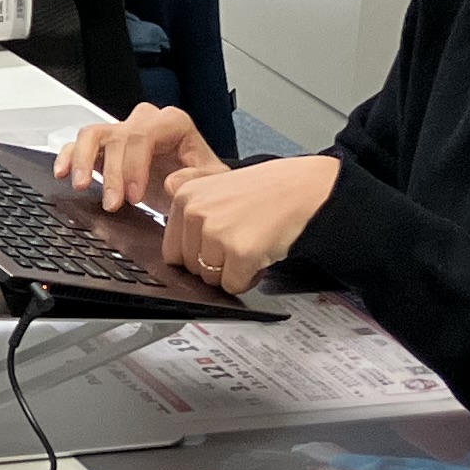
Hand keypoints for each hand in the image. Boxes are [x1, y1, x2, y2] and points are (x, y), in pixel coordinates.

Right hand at [54, 103, 226, 213]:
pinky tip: (63, 173)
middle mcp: (145, 122)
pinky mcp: (105, 147)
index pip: (145, 135)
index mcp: (172, 123)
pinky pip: (79, 144)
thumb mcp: (212, 183)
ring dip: (83, 160)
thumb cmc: (201, 181)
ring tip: (81, 185)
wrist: (190, 189)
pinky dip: (68, 156)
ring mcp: (122, 132)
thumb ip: (198, 180)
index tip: (134, 196)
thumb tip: (172, 180)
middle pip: (118, 138)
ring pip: (93, 134)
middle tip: (113, 204)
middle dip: (113, 174)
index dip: (135, 165)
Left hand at [156, 154, 343, 293]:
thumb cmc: (265, 190)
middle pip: (191, 268)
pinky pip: (233, 285)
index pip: (172, 252)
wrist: (304, 189)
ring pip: (211, 279)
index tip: (214, 246)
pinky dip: (249, 278)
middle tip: (239, 242)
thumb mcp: (216, 184)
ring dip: (232, 271)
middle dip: (215, 264)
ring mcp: (217, 233)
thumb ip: (189, 200)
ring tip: (251, 245)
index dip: (196, 256)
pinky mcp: (240, 252)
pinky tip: (260, 254)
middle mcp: (195, 213)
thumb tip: (166, 208)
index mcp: (185, 197)